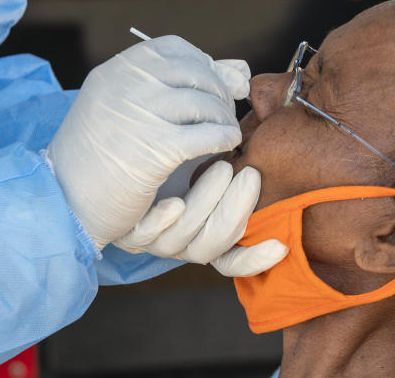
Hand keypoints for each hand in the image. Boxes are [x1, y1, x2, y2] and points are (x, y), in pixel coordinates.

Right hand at [47, 35, 249, 246]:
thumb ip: (171, 85)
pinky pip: (207, 135)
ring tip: (226, 132)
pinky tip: (226, 146)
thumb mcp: (122, 106)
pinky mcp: (155, 149)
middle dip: (218, 93)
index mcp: (117, 69)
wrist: (63, 200)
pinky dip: (223, 138)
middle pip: (196, 74)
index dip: (201, 65)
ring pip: (205, 104)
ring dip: (223, 118)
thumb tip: (238, 70)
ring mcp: (141, 114)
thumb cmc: (95, 155)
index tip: (210, 87)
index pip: (175, 49)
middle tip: (224, 113)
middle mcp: (128, 84)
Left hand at [114, 161, 287, 276]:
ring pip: (185, 237)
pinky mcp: (128, 228)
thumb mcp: (207, 152)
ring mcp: (154, 238)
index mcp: (202, 234)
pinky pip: (146, 236)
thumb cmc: (169, 151)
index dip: (255, 258)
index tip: (280, 245)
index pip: (232, 259)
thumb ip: (235, 150)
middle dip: (237, 211)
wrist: (115, 153)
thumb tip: (267, 134)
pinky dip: (162, 222)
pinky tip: (173, 203)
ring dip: (208, 205)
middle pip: (213, 244)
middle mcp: (180, 242)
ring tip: (221, 168)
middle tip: (249, 174)